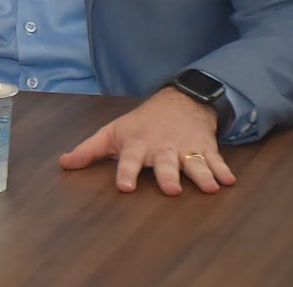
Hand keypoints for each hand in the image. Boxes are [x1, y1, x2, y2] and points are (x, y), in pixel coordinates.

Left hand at [59, 87, 236, 194]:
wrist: (177, 102)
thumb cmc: (140, 124)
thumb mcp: (112, 133)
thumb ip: (89, 150)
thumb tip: (63, 164)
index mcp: (137, 146)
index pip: (129, 160)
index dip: (126, 173)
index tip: (125, 187)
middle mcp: (161, 148)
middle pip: (165, 164)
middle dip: (168, 175)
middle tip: (171, 189)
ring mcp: (185, 148)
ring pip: (193, 163)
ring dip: (201, 174)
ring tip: (210, 187)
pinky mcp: (205, 148)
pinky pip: (216, 160)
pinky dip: (223, 169)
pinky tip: (229, 181)